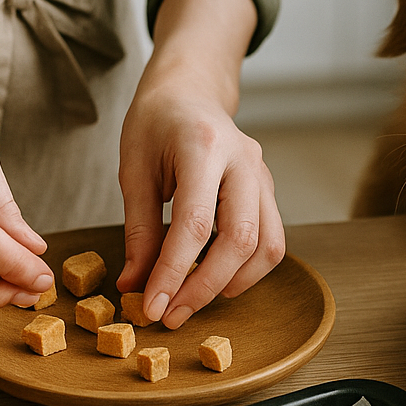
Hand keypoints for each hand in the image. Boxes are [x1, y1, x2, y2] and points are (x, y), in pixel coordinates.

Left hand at [117, 0, 284, 327]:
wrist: (190, 90)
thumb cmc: (155, 124)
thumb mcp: (134, 170)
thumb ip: (139, 230)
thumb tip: (135, 286)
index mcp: (203, 146)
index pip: (195, 224)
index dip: (174, 273)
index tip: (152, 307)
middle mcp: (244, 160)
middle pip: (240, 239)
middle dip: (206, 287)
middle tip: (172, 314)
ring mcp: (263, 175)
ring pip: (268, 245)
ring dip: (233, 283)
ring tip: (194, 300)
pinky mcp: (269, 190)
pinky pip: (272, 240)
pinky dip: (248, 269)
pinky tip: (217, 279)